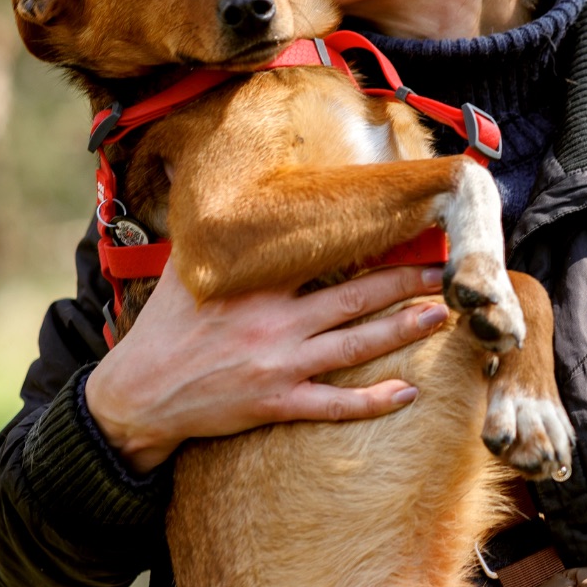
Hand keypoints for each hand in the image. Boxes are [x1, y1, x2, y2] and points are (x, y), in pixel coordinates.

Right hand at [84, 260, 449, 472]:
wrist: (138, 393)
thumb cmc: (163, 329)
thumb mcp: (182, 271)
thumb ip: (211, 237)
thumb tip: (206, 182)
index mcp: (255, 284)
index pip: (323, 253)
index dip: (368, 241)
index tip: (406, 226)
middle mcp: (274, 322)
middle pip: (355, 297)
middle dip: (406, 281)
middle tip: (448, 271)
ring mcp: (279, 365)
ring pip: (355, 345)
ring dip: (403, 331)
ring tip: (442, 316)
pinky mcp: (277, 403)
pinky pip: (334, 404)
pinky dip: (372, 401)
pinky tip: (408, 393)